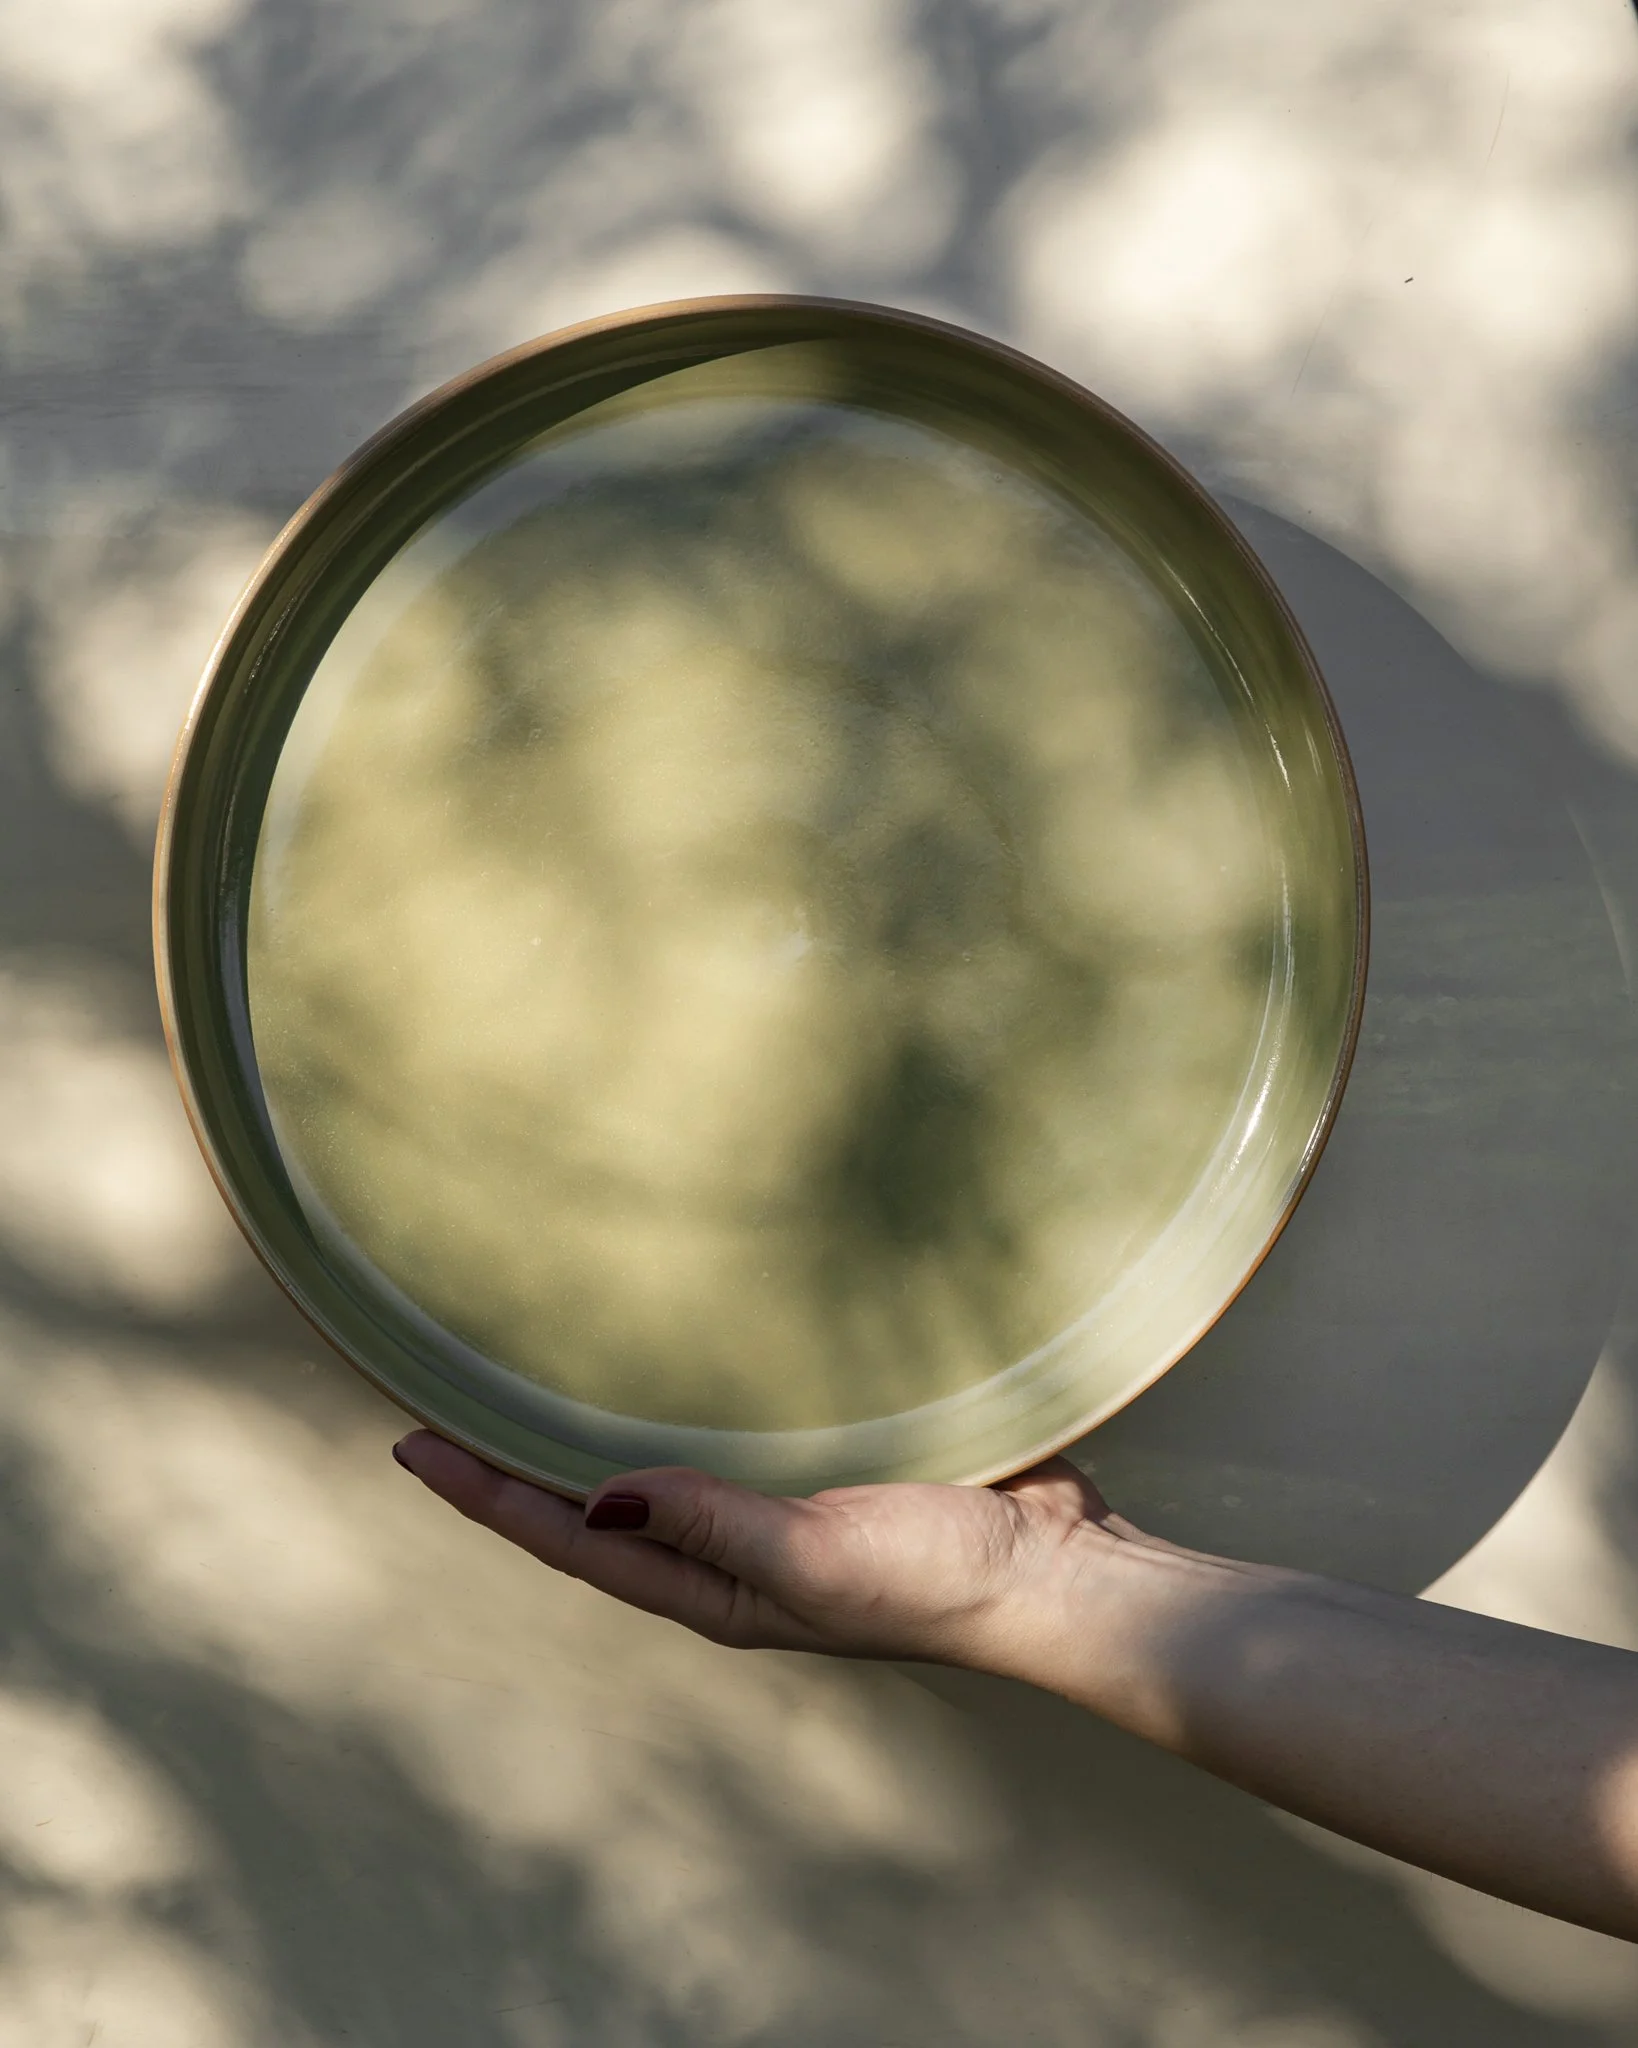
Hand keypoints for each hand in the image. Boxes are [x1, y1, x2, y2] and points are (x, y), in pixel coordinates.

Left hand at [391, 1431, 1127, 1671]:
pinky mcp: (831, 1456)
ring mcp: (781, 1503)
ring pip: (658, 1460)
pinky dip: (679, 1393)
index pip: (573, 1540)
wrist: (1061, 1568)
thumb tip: (594, 1499)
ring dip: (587, 1425)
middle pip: (597, 1500)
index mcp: (716, 1589)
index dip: (489, 1496)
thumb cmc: (943, 1579)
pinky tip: (668, 1348)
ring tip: (522, 1369)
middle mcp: (732, 1550)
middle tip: (438, 1395)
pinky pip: (731, 1424)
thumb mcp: (817, 1562)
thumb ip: (714, 1527)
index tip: (410, 1445)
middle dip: (516, 1459)